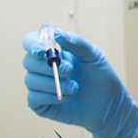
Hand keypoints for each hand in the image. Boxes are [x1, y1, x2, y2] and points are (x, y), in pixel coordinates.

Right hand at [22, 27, 137, 137]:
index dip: (32, 44)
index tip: (42, 51)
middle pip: (28, 61)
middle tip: (69, 70)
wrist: (110, 103)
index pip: (30, 42)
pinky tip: (68, 98)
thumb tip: (55, 33)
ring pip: (30, 80)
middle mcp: (42, 67)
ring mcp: (39, 85)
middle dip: (47, 66)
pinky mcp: (40, 104)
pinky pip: (33, 98)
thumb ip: (75, 42)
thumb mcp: (93, 55)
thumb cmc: (101, 76)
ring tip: (75, 88)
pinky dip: (50, 97)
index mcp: (53, 51)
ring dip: (54, 83)